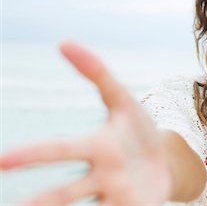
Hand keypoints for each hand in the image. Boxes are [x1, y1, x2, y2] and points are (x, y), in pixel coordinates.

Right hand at [0, 41, 171, 204]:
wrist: (164, 160)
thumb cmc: (136, 130)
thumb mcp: (123, 99)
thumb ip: (97, 72)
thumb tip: (63, 42)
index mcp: (95, 147)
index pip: (59, 149)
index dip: (32, 155)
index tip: (1, 161)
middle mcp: (100, 175)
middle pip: (66, 192)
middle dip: (42, 201)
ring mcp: (116, 195)